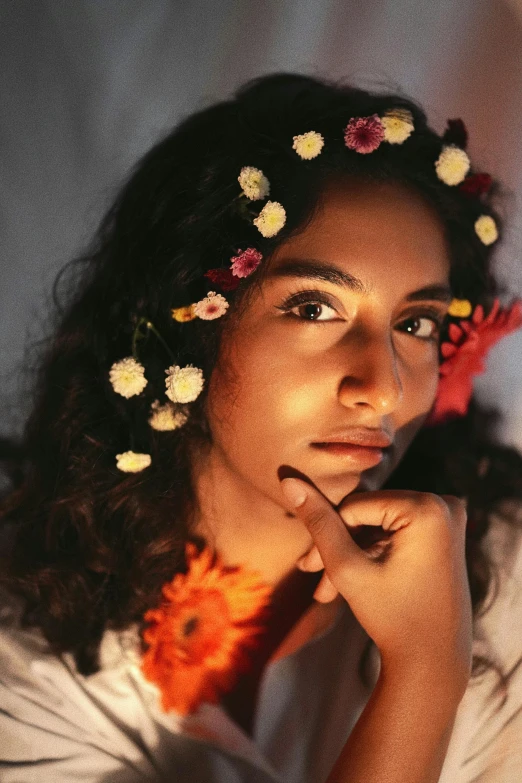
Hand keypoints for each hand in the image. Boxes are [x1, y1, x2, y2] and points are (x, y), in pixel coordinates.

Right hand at [280, 477, 471, 682]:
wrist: (434, 663)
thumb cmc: (391, 616)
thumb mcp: (347, 567)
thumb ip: (319, 522)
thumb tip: (290, 480)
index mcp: (427, 508)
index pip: (355, 506)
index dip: (328, 534)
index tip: (307, 568)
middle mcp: (445, 505)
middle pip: (369, 514)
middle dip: (339, 546)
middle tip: (313, 578)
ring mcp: (450, 519)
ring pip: (380, 525)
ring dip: (353, 553)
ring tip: (329, 591)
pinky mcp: (448, 534)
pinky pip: (398, 532)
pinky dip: (375, 553)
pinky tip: (355, 582)